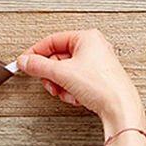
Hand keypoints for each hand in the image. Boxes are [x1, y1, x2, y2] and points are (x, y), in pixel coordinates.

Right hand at [17, 29, 144, 129]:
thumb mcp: (62, 73)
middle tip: (49, 82)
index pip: (52, 40)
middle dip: (51, 74)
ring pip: (65, 72)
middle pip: (58, 58)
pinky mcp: (98, 79)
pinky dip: (71, 90)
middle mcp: (93, 48)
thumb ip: (38, 65)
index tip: (25, 62)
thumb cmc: (101, 85)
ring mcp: (96, 64)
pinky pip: (75, 81)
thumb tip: (25, 61)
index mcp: (87, 38)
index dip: (36, 52)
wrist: (120, 107)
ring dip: (60, 85)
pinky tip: (76, 97)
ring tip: (65, 92)